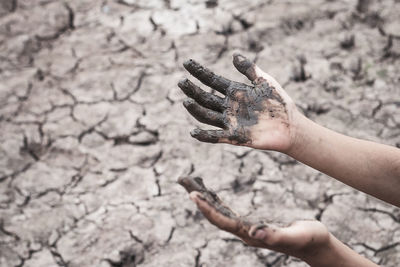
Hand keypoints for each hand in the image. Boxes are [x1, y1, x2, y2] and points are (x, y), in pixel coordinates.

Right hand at [178, 53, 298, 151]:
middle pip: (205, 98)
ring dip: (195, 110)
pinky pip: (217, 136)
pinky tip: (193, 132)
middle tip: (181, 81)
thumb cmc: (279, 103)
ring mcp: (230, 122)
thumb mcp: (265, 81)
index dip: (199, 72)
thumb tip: (234, 55)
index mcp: (234, 92)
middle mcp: (229, 106)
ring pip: (207, 115)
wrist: (291, 126)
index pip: (212, 80)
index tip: (187, 63)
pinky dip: (205, 136)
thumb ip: (249, 69)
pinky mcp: (235, 137)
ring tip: (186, 101)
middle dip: (193, 90)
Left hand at [178, 177, 329, 260]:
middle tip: (183, 181)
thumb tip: (252, 232)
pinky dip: (215, 200)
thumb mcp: (295, 236)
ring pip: (219, 212)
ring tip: (190, 183)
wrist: (315, 243)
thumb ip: (274, 235)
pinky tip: (209, 193)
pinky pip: (227, 210)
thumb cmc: (309, 239)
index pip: (223, 221)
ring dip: (204, 198)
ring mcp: (245, 227)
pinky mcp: (250, 222)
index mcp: (251, 235)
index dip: (207, 209)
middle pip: (215, 215)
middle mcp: (244, 232)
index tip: (193, 195)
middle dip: (199, 200)